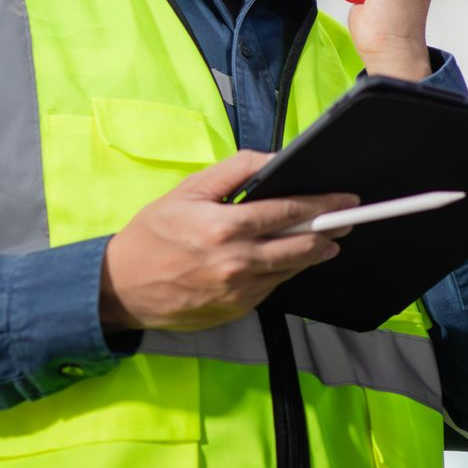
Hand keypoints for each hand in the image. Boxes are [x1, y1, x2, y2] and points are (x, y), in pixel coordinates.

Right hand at [99, 150, 358, 332]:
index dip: (323, 204)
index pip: (289, 212)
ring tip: (323, 238)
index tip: (347, 199)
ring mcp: (240, 291)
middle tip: (346, 220)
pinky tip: (283, 258)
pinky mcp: (239, 309)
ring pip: (292, 268)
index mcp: (226, 228)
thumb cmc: (154, 234)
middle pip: (302, 246)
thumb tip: (276, 158)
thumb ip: (236, 170)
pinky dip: (283, 270)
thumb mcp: (189, 190)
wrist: (121, 288)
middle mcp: (238, 263)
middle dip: (330, 231)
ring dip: (311, 252)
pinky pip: (273, 286)